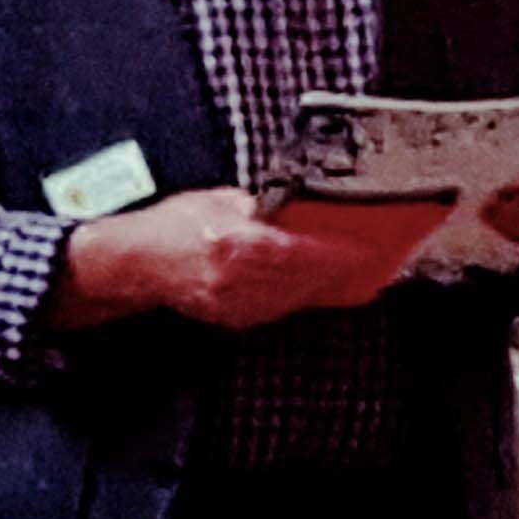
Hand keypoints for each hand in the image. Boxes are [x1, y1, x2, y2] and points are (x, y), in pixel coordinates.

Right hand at [55, 187, 418, 331]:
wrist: (136, 265)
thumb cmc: (171, 225)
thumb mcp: (216, 200)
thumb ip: (259, 207)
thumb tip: (300, 207)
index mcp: (234, 244)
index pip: (303, 249)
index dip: (340, 248)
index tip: (371, 241)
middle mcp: (240, 279)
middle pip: (309, 275)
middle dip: (347, 264)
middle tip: (382, 250)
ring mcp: (239, 304)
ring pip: (302, 294)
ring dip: (334, 281)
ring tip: (364, 267)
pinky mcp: (237, 318)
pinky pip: (284, 306)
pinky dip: (308, 294)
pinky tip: (327, 283)